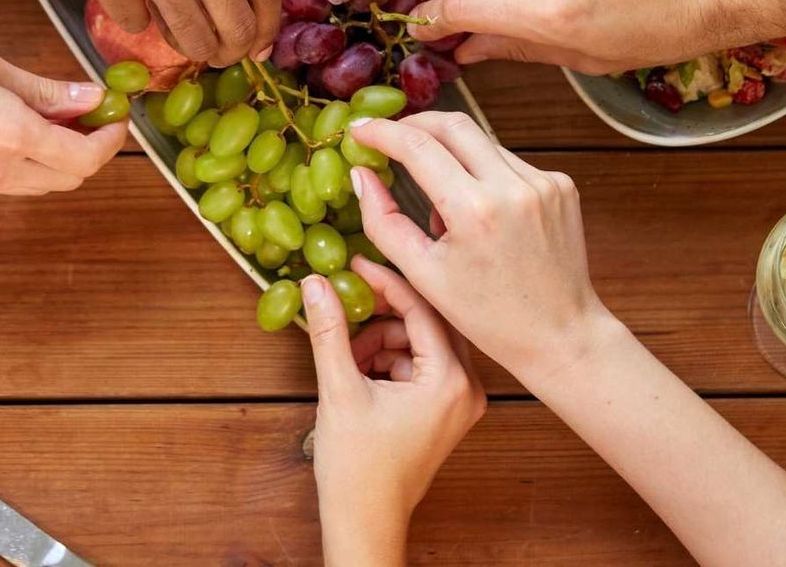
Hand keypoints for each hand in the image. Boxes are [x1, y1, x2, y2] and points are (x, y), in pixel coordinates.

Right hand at [0, 0, 280, 65]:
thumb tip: (248, 4)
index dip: (267, 27)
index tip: (258, 46)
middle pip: (238, 23)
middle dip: (229, 50)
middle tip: (215, 53)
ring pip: (194, 37)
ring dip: (185, 43)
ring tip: (167, 23)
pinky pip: (137, 25)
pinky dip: (130, 15)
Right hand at [0, 42, 125, 195]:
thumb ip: (44, 89)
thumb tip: (89, 97)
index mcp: (13, 136)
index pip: (86, 156)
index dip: (110, 138)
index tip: (115, 116)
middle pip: (69, 178)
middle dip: (90, 150)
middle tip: (89, 115)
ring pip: (41, 185)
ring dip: (59, 160)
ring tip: (52, 120)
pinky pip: (10, 184)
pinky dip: (28, 164)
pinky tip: (16, 132)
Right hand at [306, 258, 483, 565]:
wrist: (365, 521)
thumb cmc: (358, 469)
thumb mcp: (339, 390)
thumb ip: (330, 331)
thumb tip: (317, 284)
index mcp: (450, 381)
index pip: (423, 309)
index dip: (386, 283)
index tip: (357, 265)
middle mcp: (467, 389)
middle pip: (427, 323)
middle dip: (384, 315)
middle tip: (348, 303)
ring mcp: (460, 402)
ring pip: (421, 343)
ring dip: (383, 340)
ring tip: (348, 357)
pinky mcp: (447, 411)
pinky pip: (421, 366)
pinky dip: (390, 361)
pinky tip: (361, 373)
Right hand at [347, 113, 613, 382]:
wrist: (560, 334)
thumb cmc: (489, 316)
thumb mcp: (424, 276)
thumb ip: (384, 222)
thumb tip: (362, 175)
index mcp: (475, 210)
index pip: (419, 146)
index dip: (383, 132)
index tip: (360, 130)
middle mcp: (514, 186)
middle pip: (454, 124)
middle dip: (416, 124)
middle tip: (391, 138)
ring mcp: (544, 181)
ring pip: (483, 142)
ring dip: (452, 154)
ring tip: (441, 199)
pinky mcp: (561, 185)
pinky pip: (509, 162)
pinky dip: (484, 174)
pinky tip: (481, 212)